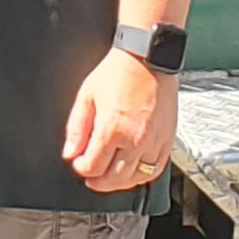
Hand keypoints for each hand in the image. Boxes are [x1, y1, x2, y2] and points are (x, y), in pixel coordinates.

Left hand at [61, 46, 176, 192]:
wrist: (148, 57)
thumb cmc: (119, 71)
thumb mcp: (87, 95)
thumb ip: (76, 128)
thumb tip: (70, 152)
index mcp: (111, 129)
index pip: (92, 167)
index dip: (82, 168)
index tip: (80, 162)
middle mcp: (134, 139)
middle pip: (113, 179)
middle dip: (97, 181)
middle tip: (91, 174)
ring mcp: (153, 141)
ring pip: (135, 178)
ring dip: (119, 182)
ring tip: (111, 175)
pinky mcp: (168, 138)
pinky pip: (156, 169)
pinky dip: (143, 174)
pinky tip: (134, 170)